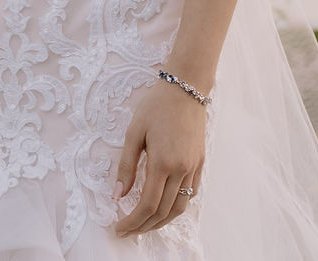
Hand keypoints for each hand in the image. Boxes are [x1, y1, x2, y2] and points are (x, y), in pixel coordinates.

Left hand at [112, 78, 207, 236]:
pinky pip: (190, 194)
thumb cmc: (156, 106)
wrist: (186, 88)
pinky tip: (164, 207)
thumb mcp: (134, 133)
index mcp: (162, 163)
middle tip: (126, 231)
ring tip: (144, 225)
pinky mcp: (200, 163)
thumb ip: (126, 166)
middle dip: (143, 226)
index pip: (147, 205)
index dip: (132, 221)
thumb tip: (117, 195)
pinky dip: (176, 206)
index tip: (118, 228)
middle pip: (163, 211)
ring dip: (161, 221)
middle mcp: (181, 170)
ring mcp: (193, 168)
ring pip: (179, 207)